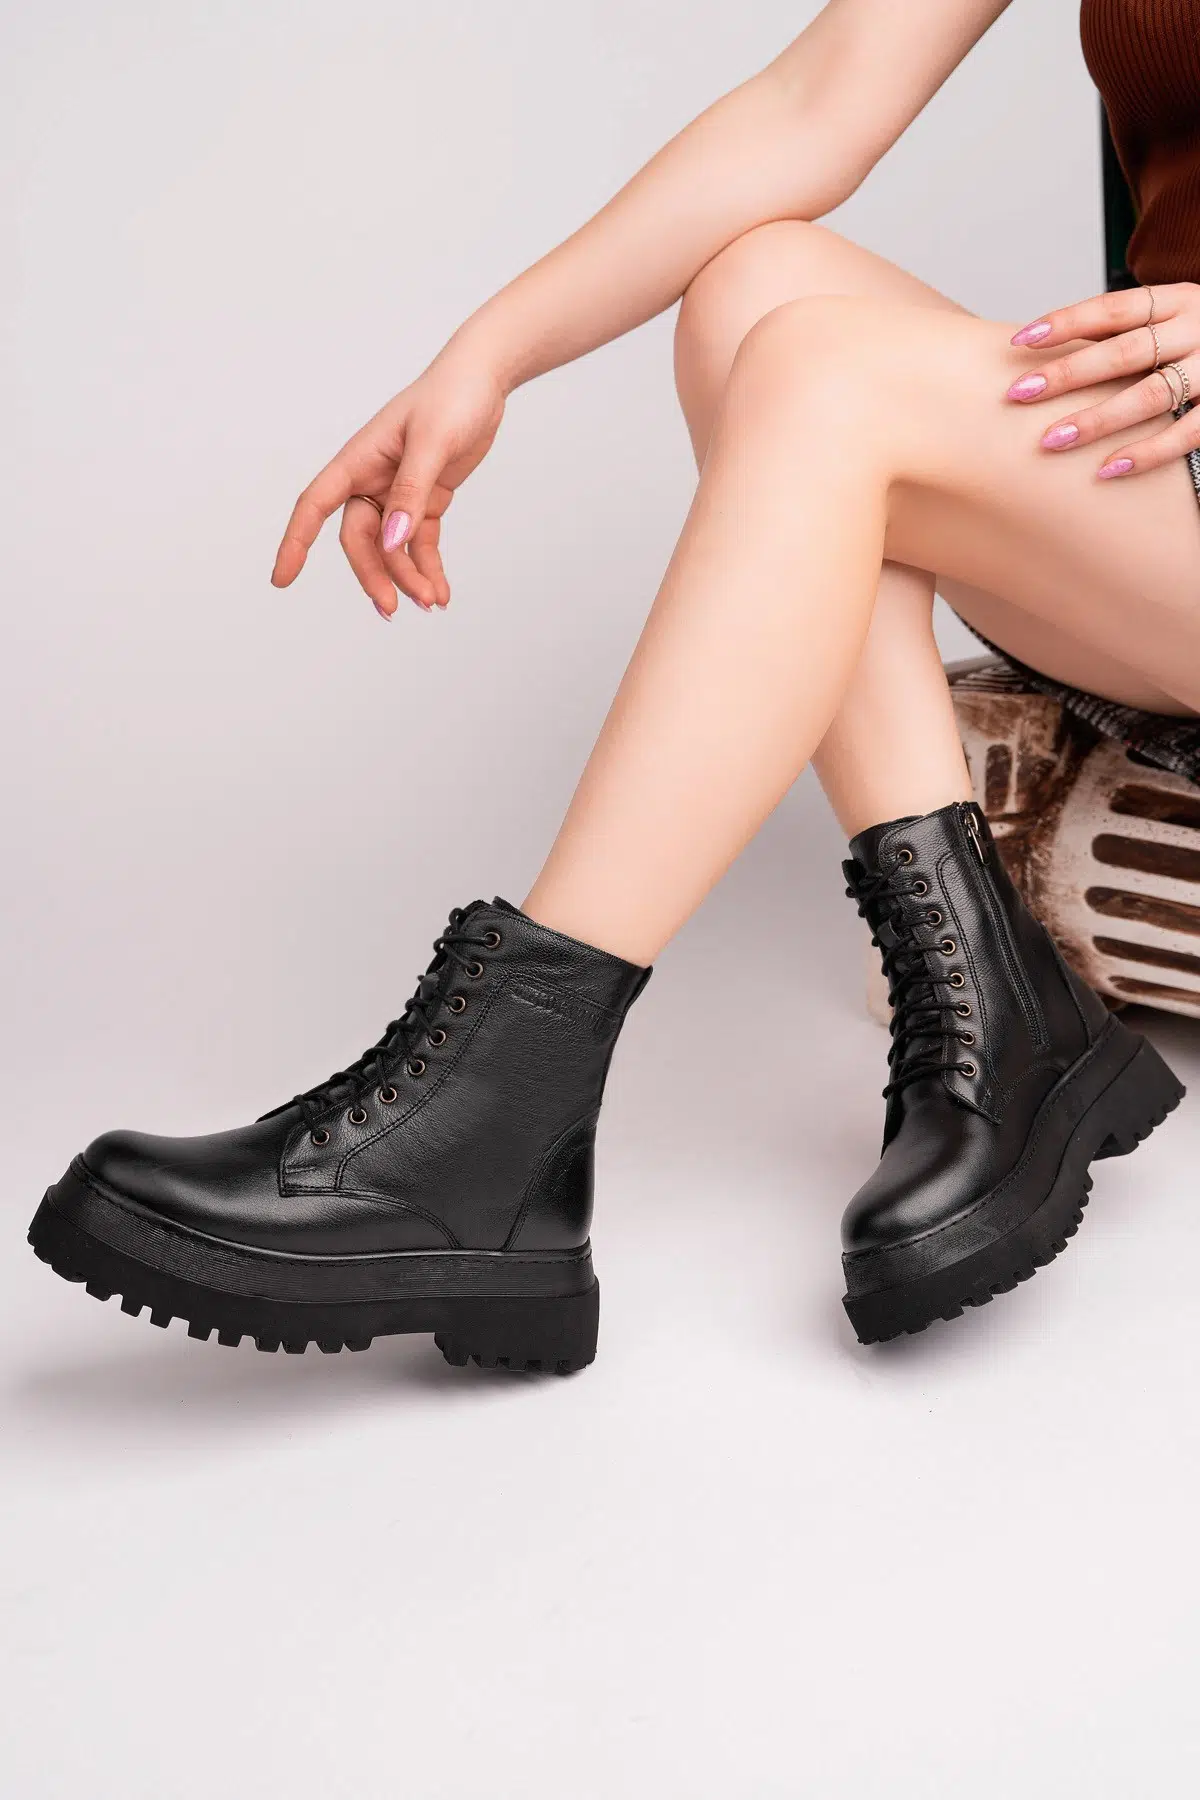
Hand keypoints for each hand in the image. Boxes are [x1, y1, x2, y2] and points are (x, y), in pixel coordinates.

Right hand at [271, 350, 505, 616]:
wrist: (483, 380)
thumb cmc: (451, 397)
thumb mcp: (432, 442)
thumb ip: (412, 491)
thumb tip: (393, 540)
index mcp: (358, 459)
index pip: (315, 505)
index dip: (295, 542)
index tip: (282, 578)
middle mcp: (372, 480)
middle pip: (360, 540)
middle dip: (374, 576)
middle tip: (392, 609)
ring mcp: (398, 493)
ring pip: (391, 549)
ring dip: (407, 578)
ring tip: (432, 602)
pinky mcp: (425, 501)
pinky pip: (419, 544)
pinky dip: (428, 568)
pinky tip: (440, 593)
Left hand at [1005, 282, 1199, 479]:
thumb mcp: (1173, 318)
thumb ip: (1125, 329)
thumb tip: (1048, 343)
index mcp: (1179, 301)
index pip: (1114, 308)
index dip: (1067, 322)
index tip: (1021, 341)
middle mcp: (1198, 329)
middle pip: (1124, 352)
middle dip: (1068, 374)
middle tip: (1020, 394)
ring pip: (1150, 395)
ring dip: (1097, 420)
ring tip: (1051, 439)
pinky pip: (1186, 433)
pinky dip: (1147, 452)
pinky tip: (1108, 468)